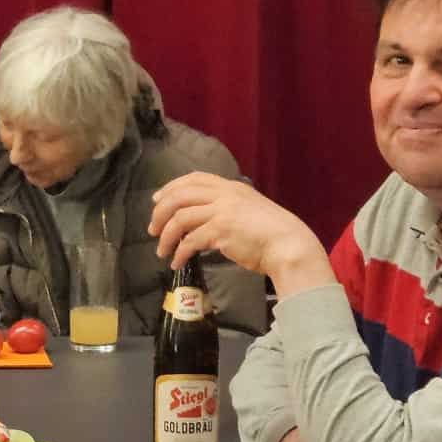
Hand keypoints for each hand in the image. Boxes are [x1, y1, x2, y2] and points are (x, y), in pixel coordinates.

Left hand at [147, 173, 331, 296]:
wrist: (288, 244)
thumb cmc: (271, 232)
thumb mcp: (249, 208)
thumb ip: (228, 207)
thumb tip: (203, 218)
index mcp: (230, 187)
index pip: (194, 179)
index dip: (171, 187)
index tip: (157, 200)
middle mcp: (224, 195)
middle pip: (179, 196)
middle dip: (160, 212)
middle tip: (152, 229)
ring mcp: (222, 211)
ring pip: (180, 218)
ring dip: (166, 236)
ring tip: (161, 251)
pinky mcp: (221, 231)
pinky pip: (190, 241)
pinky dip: (179, 253)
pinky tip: (177, 262)